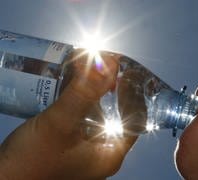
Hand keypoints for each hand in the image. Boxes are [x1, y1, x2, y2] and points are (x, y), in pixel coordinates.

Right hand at [0, 50, 137, 178]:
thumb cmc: (32, 159)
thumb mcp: (61, 123)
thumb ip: (85, 92)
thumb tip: (111, 62)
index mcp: (111, 154)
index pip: (136, 118)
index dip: (134, 93)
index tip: (126, 71)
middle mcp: (103, 153)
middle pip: (118, 113)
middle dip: (113, 88)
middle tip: (106, 65)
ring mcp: (86, 150)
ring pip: (99, 114)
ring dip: (96, 92)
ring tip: (90, 68)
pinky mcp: (71, 146)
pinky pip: (84, 118)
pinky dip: (82, 100)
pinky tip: (74, 85)